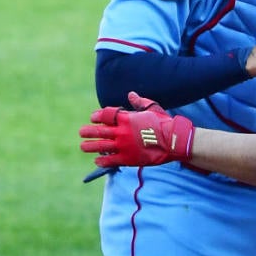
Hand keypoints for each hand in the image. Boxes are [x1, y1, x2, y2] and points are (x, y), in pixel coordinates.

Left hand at [79, 91, 194, 167]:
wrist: (174, 141)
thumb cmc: (164, 124)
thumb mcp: (153, 109)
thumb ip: (140, 102)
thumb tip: (131, 94)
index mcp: (127, 119)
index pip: (106, 116)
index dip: (97, 116)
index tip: (93, 118)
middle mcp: (122, 132)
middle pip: (99, 131)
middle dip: (88, 131)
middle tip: (82, 132)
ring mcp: (123, 146)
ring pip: (101, 146)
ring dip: (90, 146)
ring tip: (83, 146)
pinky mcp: (127, 159)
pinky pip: (110, 160)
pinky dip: (102, 160)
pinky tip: (97, 160)